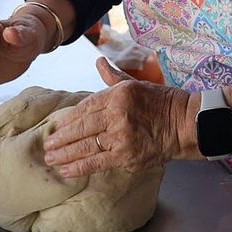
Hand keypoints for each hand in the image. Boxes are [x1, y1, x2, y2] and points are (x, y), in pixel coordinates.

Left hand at [42, 58, 191, 176]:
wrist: (185, 124)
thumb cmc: (161, 102)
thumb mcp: (136, 84)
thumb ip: (113, 77)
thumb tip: (98, 62)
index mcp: (119, 95)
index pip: (86, 107)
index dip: (68, 120)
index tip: (55, 127)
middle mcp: (118, 115)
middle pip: (82, 128)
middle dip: (61, 139)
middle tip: (47, 146)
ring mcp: (122, 137)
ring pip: (86, 147)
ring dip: (65, 154)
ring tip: (50, 159)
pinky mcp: (126, 157)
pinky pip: (97, 163)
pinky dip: (79, 167)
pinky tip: (66, 170)